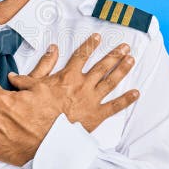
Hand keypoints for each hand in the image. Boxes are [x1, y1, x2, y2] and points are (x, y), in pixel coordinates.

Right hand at [8, 33, 139, 132]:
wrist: (41, 131)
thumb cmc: (35, 108)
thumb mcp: (33, 82)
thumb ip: (44, 64)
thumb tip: (52, 49)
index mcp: (68, 76)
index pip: (82, 55)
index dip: (90, 45)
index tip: (98, 37)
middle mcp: (83, 85)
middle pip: (102, 66)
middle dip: (114, 55)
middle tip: (125, 47)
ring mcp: (91, 99)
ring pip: (111, 82)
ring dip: (122, 70)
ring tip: (131, 61)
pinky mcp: (96, 115)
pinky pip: (114, 107)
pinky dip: (126, 100)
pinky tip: (135, 93)